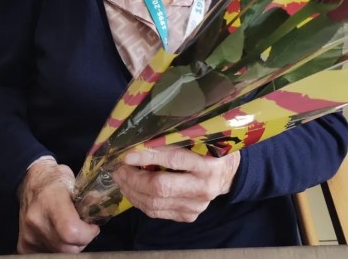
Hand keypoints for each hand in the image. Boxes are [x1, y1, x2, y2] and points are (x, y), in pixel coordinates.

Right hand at [17, 159, 99, 253]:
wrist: (30, 181)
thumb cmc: (55, 179)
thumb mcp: (74, 181)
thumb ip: (87, 198)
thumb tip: (98, 211)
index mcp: (51, 200)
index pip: (71, 231)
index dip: (87, 234)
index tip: (93, 227)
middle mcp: (37, 220)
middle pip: (66, 248)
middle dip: (82, 242)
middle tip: (85, 230)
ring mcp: (28, 235)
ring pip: (58, 254)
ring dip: (70, 246)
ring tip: (71, 230)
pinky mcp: (24, 245)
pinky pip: (48, 254)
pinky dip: (58, 249)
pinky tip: (59, 235)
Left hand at [112, 147, 239, 222]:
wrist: (228, 173)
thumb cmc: (211, 147)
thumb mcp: (202, 136)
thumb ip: (178, 135)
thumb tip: (143, 131)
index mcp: (209, 163)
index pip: (174, 159)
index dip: (148, 156)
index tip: (127, 154)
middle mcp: (204, 187)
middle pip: (161, 187)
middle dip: (134, 178)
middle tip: (119, 168)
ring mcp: (196, 206)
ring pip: (155, 204)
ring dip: (132, 191)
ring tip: (121, 178)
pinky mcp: (189, 216)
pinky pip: (157, 212)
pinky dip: (140, 201)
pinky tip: (132, 190)